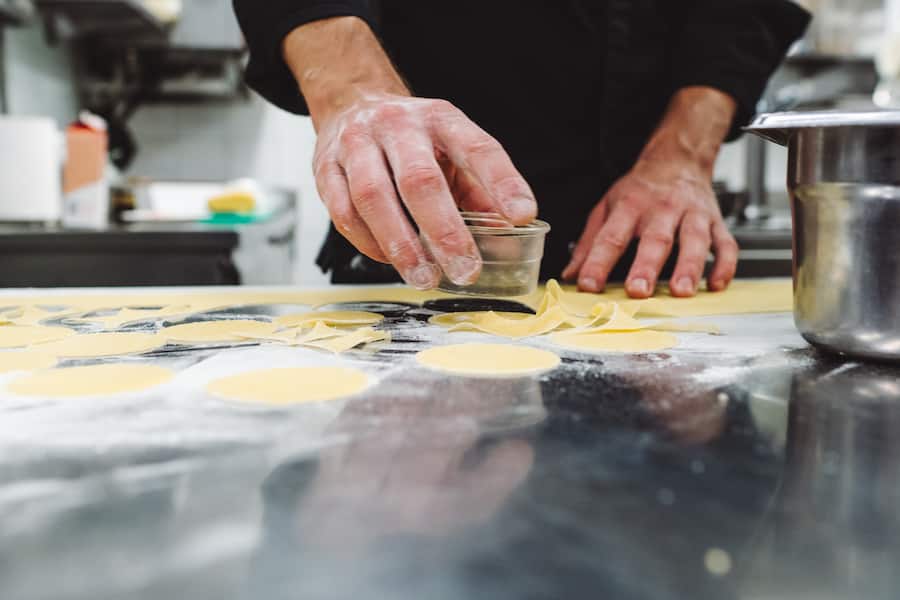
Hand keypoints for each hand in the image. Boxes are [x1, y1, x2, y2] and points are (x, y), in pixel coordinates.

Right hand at [313, 93, 536, 288]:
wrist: (352, 103)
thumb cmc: (413, 139)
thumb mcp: (452, 149)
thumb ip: (479, 190)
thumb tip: (510, 238)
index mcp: (441, 119)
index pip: (477, 147)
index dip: (502, 181)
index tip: (523, 215)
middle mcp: (398, 125)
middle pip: (419, 179)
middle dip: (444, 230)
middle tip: (464, 269)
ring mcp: (356, 144)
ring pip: (374, 196)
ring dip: (401, 245)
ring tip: (424, 277)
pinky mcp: (326, 167)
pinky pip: (343, 210)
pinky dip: (368, 242)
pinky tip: (389, 260)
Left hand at [563, 86, 738, 297]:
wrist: (678, 159)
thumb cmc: (640, 190)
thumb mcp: (607, 207)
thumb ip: (589, 243)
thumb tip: (570, 275)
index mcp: (630, 205)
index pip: (611, 236)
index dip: (598, 262)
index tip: (588, 285)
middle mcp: (663, 209)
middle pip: (655, 239)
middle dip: (646, 266)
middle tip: (638, 291)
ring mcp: (692, 215)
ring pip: (694, 240)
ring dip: (689, 267)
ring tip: (681, 292)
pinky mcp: (716, 221)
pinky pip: (725, 243)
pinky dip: (724, 265)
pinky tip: (716, 286)